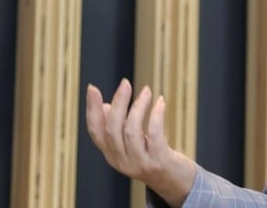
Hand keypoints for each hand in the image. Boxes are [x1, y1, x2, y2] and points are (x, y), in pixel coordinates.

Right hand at [85, 79, 195, 205]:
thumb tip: (107, 106)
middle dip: (118, 104)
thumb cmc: (153, 157)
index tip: (92, 88)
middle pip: (112, 130)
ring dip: (138, 107)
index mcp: (111, 154)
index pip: (95, 131)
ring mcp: (139, 163)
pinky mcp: (158, 161)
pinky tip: (160, 102)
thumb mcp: (132, 143)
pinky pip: (154, 135)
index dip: (92, 110)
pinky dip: (156, 116)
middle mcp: (121, 160)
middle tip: (125, 84)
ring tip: (146, 91)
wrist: (174, 182)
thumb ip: (118, 128)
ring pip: (131, 132)